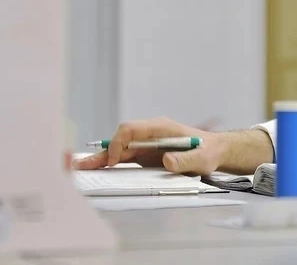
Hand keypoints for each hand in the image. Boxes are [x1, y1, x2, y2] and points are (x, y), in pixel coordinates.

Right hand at [71, 117, 272, 175]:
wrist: (215, 150)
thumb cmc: (208, 151)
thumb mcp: (201, 158)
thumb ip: (185, 160)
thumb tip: (166, 160)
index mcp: (160, 128)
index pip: (131, 129)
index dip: (119, 143)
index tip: (114, 160)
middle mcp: (150, 133)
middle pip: (120, 139)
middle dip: (102, 152)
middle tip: (83, 165)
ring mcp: (146, 143)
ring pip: (119, 149)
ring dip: (102, 158)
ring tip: (81, 168)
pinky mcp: (146, 154)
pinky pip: (124, 157)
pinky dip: (111, 163)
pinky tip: (98, 169)